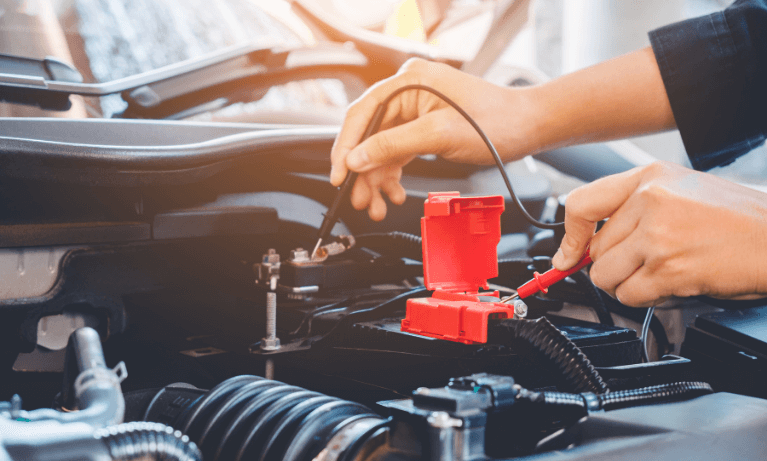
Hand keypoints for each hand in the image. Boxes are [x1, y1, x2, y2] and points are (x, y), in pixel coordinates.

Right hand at [330, 58, 540, 220]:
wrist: (527, 127)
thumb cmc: (495, 122)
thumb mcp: (439, 135)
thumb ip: (393, 146)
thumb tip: (357, 158)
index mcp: (408, 81)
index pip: (362, 114)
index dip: (346, 146)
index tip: (339, 175)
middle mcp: (408, 91)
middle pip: (369, 135)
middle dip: (363, 171)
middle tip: (359, 199)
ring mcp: (415, 109)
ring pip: (381, 148)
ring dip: (377, 179)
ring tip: (376, 205)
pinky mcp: (422, 125)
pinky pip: (397, 151)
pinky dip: (393, 174)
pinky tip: (394, 194)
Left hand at [552, 161, 766, 306]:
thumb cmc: (737, 219)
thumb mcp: (681, 191)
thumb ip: (634, 208)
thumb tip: (586, 242)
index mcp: (650, 177)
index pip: (582, 204)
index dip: (571, 236)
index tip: (567, 255)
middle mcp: (649, 201)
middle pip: (595, 250)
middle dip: (614, 265)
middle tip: (645, 263)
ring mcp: (657, 235)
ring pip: (605, 275)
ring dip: (626, 284)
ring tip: (659, 272)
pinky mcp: (668, 269)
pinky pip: (629, 294)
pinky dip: (644, 298)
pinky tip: (670, 284)